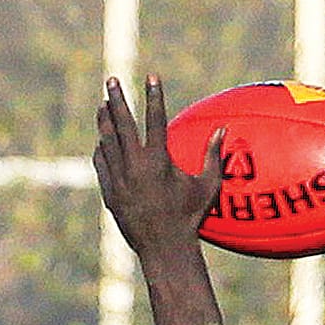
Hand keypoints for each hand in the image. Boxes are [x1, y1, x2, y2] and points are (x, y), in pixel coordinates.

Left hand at [94, 77, 221, 257]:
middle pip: (122, 123)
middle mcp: (135, 166)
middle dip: (117, 99)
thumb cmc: (190, 218)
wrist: (165, 248)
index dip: (154, 96)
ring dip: (105, 121)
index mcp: (159, 161)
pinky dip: (102, 149)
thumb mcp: (206, 187)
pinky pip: (102, 162)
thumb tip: (223, 130)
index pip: (155, 119)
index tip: (151, 76)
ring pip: (107, 141)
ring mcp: (119, 178)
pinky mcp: (110, 191)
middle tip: (112, 79)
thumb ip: (213, 156)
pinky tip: (103, 141)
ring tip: (103, 105)